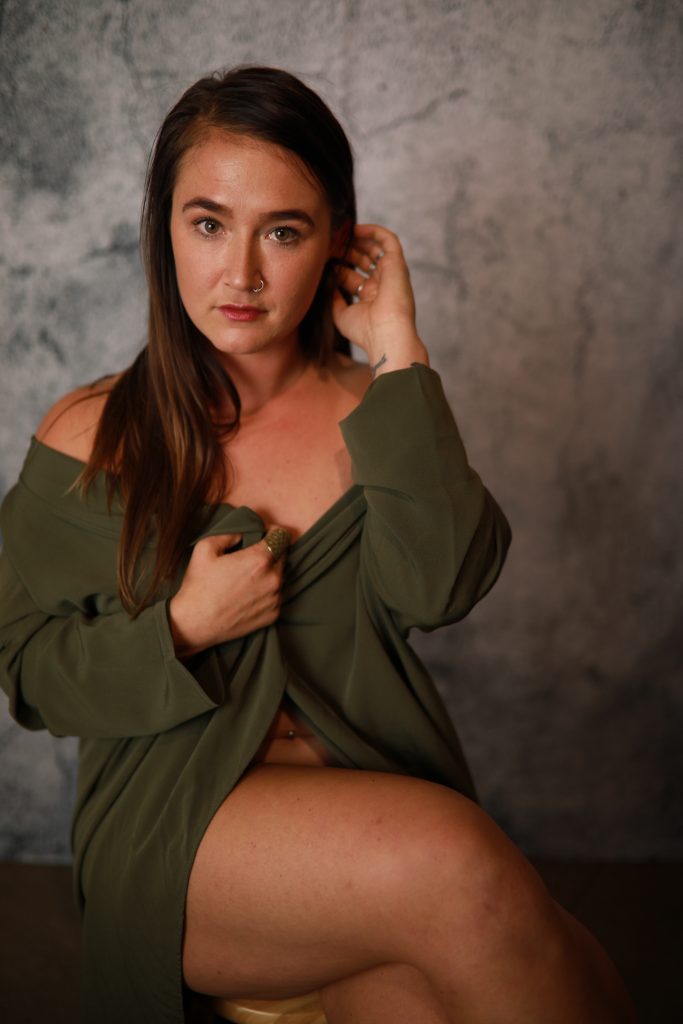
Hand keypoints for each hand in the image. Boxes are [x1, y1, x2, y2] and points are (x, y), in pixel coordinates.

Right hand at [167, 531, 285, 656]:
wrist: (195, 624)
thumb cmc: (198, 586)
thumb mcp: (205, 548)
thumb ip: (230, 532)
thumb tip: (245, 531)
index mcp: (260, 560)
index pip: (282, 536)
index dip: (272, 532)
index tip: (262, 535)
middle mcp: (273, 579)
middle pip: (284, 555)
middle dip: (271, 551)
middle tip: (251, 556)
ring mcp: (275, 599)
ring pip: (281, 576)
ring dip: (270, 572)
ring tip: (248, 577)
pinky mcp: (274, 614)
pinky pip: (277, 595)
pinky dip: (268, 591)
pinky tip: (249, 593)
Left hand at [331, 224, 428, 376]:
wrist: (386, 335)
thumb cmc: (366, 331)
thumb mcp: (341, 314)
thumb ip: (334, 298)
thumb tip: (328, 282)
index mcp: (370, 297)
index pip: (352, 275)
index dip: (338, 265)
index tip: (323, 258)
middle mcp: (381, 284)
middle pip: (362, 260)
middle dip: (345, 251)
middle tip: (329, 243)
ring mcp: (390, 273)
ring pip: (374, 248)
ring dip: (356, 240)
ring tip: (339, 234)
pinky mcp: (397, 264)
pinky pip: (388, 240)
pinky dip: (373, 231)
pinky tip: (356, 229)